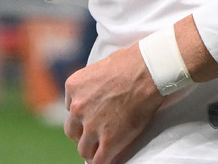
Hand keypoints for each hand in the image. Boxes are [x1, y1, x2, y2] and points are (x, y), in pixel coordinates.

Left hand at [64, 43, 162, 163]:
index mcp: (74, 86)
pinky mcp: (108, 141)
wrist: (147, 71)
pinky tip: (108, 159)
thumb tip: (97, 91)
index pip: (70, 108)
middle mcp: (77, 107)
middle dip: (83, 132)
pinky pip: (98, 161)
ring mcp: (91, 125)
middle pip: (72, 130)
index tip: (92, 116)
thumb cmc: (130, 63)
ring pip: (83, 148)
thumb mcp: (99, 68)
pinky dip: (100, 162)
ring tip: (102, 148)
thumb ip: (91, 84)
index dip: (82, 114)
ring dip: (92, 148)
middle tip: (96, 132)